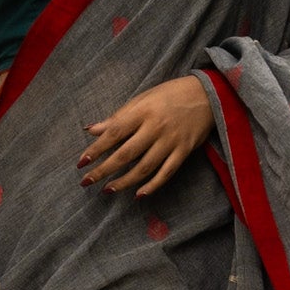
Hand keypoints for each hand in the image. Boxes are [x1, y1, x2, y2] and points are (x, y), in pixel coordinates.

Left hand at [78, 77, 214, 197]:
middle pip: (126, 154)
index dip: (96, 149)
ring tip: (108, 190)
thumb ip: (117, 117)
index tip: (81, 163)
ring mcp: (171, 141)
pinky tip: (138, 194)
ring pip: (145, 167)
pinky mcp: (184, 151)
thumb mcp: (142, 99)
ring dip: (124, 181)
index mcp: (143, 111)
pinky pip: (166, 173)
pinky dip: (152, 186)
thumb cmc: (169, 95)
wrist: (207, 95)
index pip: (114, 133)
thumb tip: (91, 130)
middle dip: (104, 170)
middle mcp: (156, 127)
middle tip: (87, 182)